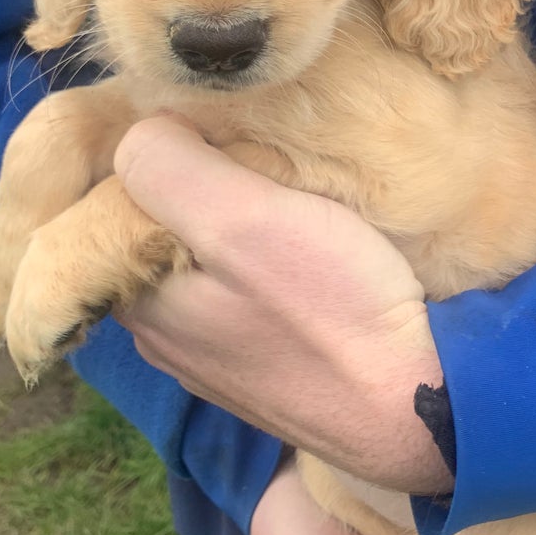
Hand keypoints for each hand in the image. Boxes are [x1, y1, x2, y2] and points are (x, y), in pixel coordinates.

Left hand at [113, 116, 451, 493]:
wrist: (418, 406)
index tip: (229, 147)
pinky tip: (310, 265)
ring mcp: (212, 360)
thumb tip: (143, 129)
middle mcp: (161, 338)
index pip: (117, 200)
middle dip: (205, 193)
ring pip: (205, 265)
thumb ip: (170, 168)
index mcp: (138, 301)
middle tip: (270, 173)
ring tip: (297, 213)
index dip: (170, 157)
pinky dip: (268, 272)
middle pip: (161, 231)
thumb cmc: (334, 309)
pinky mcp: (263, 371)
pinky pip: (245, 300)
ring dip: (240, 232)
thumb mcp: (243, 219)